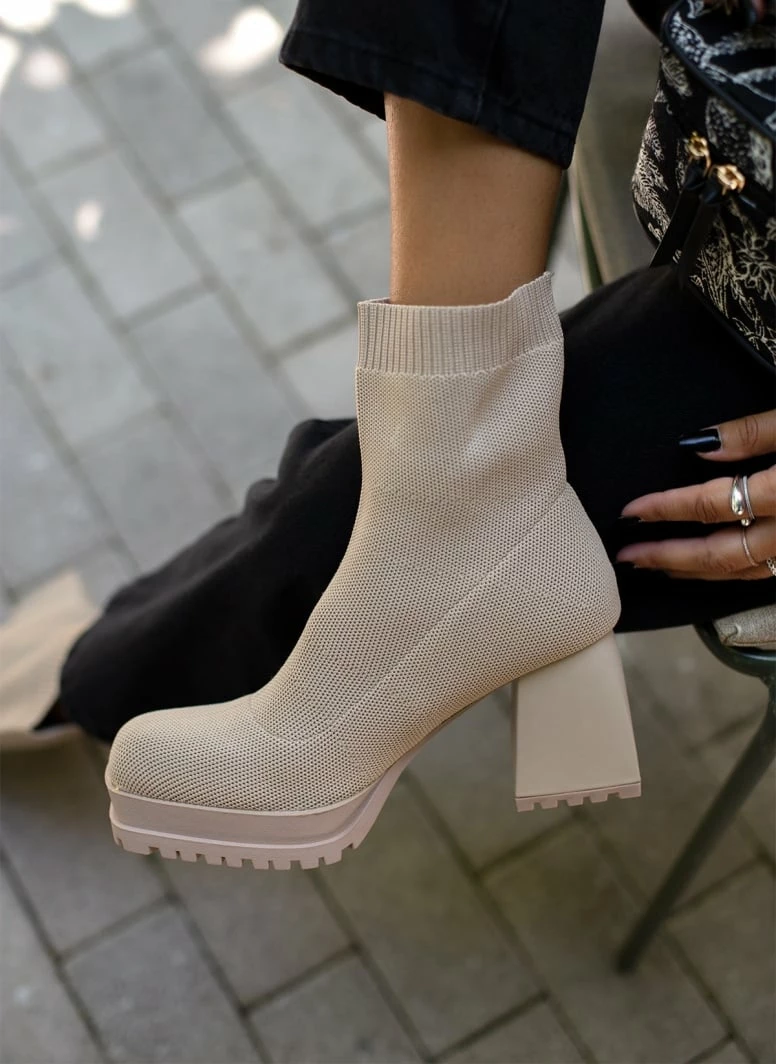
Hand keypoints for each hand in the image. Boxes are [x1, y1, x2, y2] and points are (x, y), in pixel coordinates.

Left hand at [617, 410, 775, 580]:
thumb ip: (753, 433)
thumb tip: (701, 442)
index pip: (711, 505)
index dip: (666, 508)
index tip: (631, 511)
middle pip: (719, 553)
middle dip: (668, 556)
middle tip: (628, 557)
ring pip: (740, 572)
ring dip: (695, 571)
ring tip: (658, 568)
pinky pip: (760, 573)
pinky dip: (729, 573)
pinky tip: (708, 569)